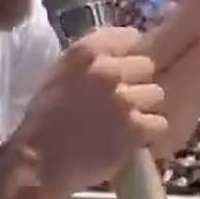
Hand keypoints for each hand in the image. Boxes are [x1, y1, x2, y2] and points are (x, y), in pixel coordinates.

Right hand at [9, 27, 166, 194]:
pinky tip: (132, 138)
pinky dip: (148, 132)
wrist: (40, 161)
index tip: (123, 67)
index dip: (128, 53)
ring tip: (127, 121)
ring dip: (144, 107)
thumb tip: (120, 55)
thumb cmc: (45, 118)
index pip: (128, 36)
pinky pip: (159, 123)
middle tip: (122, 99)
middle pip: (146, 65)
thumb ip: (90, 61)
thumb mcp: (60, 74)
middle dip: (137, 81)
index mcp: (85, 52)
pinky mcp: (135, 128)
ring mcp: (124, 99)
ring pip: (156, 93)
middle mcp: (107, 70)